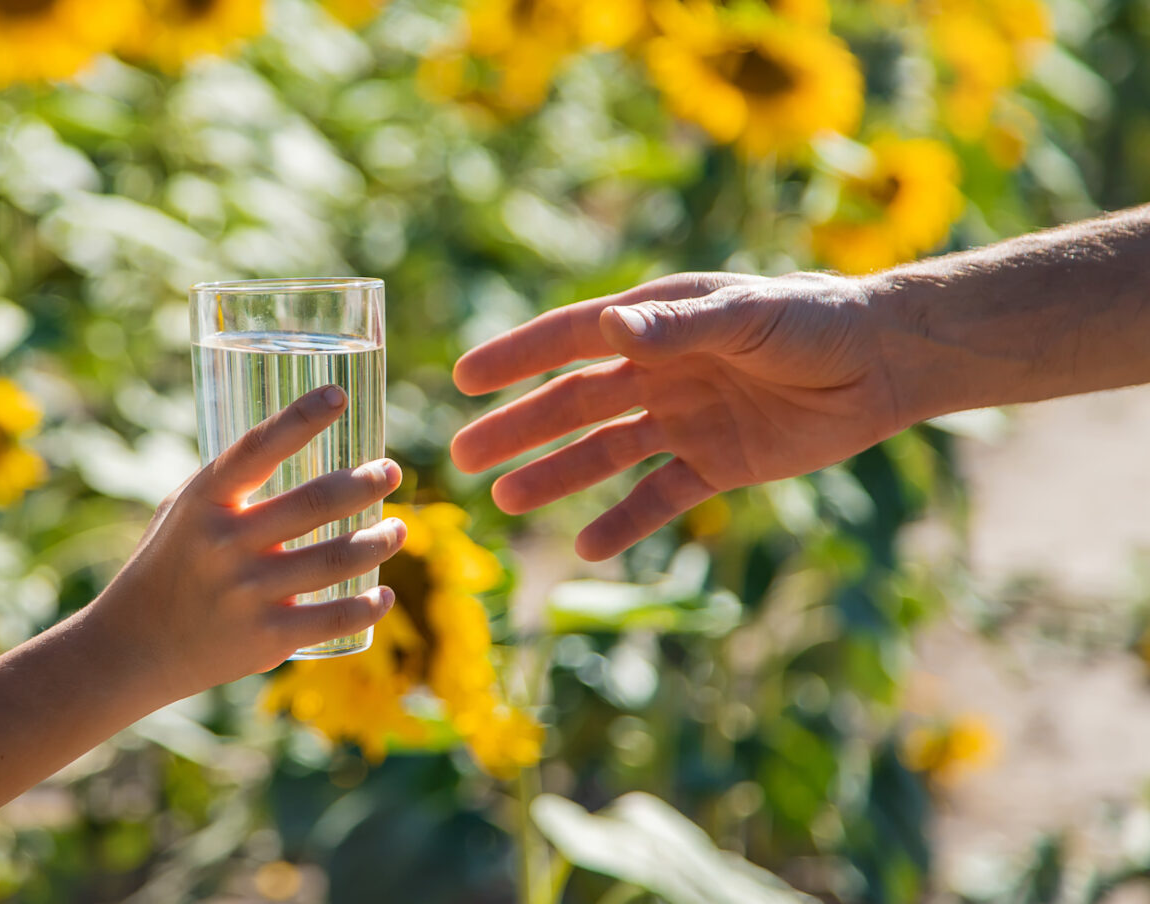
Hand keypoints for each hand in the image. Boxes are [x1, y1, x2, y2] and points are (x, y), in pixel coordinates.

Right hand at [93, 385, 405, 697]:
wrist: (131, 648)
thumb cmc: (167, 566)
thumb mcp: (182, 512)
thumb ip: (232, 486)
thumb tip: (295, 447)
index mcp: (204, 502)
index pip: (257, 448)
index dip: (299, 418)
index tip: (339, 395)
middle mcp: (225, 544)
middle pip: (313, 504)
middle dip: (364, 484)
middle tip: (392, 471)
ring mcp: (246, 593)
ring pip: (334, 559)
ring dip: (378, 541)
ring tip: (399, 528)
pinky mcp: (264, 639)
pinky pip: (332, 618)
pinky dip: (367, 606)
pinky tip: (384, 595)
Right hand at [451, 271, 905, 560]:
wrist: (884, 363)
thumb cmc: (815, 321)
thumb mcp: (746, 318)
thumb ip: (677, 330)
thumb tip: (604, 332)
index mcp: (657, 325)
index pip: (569, 341)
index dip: (515, 360)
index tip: (462, 380)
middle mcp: (659, 371)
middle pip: (573, 405)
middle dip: (517, 429)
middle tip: (461, 457)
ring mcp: (683, 420)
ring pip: (605, 454)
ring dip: (556, 476)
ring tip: (506, 500)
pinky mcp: (716, 464)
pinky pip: (659, 498)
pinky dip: (625, 521)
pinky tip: (589, 547)